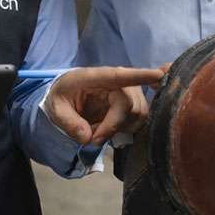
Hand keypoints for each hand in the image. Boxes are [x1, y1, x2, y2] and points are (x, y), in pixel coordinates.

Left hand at [44, 67, 164, 145]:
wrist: (69, 94)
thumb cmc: (63, 95)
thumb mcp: (55, 108)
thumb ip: (68, 122)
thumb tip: (87, 138)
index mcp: (96, 77)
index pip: (120, 75)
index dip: (140, 76)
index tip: (159, 75)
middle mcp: (118, 82)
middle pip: (130, 105)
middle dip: (113, 126)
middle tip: (92, 138)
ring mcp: (129, 92)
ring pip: (138, 115)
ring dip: (118, 129)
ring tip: (98, 130)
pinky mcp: (134, 104)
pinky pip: (139, 120)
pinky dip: (125, 130)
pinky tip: (110, 129)